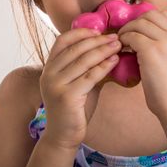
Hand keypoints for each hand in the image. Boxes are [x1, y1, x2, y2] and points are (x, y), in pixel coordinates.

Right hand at [39, 28, 121, 149]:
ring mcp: (56, 85)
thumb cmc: (74, 109)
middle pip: (74, 49)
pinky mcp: (67, 96)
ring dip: (102, 50)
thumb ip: (86, 67)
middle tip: (114, 37)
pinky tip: (114, 61)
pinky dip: (103, 66)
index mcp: (48, 67)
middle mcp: (49, 73)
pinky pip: (89, 76)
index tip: (98, 30)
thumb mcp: (77, 83)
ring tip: (117, 45)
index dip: (79, 33)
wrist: (63, 135)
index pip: (61, 41)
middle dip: (96, 41)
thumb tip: (108, 48)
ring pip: (83, 61)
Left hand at [117, 10, 166, 118]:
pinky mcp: (152, 50)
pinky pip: (131, 36)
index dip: (146, 20)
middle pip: (150, 15)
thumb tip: (141, 33)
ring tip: (122, 43)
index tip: (137, 30)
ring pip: (139, 23)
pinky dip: (123, 41)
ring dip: (127, 31)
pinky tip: (122, 50)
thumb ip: (166, 43)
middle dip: (135, 23)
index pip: (163, 14)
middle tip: (126, 35)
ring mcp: (166, 42)